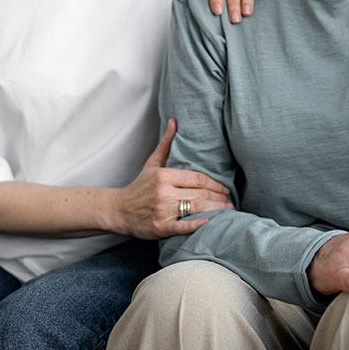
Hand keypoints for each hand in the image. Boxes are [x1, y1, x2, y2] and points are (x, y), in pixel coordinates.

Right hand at [111, 119, 231, 238]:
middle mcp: (164, 193)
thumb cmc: (140, 186)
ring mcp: (162, 211)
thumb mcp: (152, 163)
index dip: (215, 184)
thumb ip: (166, 144)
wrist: (118, 210)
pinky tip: (208, 222)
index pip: (198, 179)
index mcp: (164, 176)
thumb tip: (174, 121)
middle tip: (230, 200)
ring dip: (215, 210)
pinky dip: (196, 225)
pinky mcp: (160, 228)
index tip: (226, 188)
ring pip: (196, 209)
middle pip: (200, 194)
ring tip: (227, 210)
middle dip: (219, 198)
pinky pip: (183, 227)